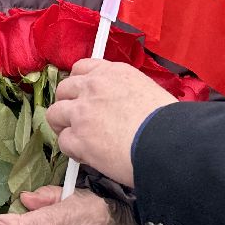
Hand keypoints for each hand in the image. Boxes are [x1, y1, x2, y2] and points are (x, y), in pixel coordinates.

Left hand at [45, 59, 174, 186]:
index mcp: (112, 73)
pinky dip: (72, 150)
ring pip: (55, 113)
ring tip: (76, 138)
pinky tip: (87, 156)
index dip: (79, 84)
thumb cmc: (169, 122)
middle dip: (67, 103)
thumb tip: (119, 106)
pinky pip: (63, 142)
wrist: (169, 143)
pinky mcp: (79, 138)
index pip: (82, 68)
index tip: (82, 95)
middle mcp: (93, 87)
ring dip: (63, 126)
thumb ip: (124, 92)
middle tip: (77, 119)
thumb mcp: (147, 91)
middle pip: (64, 89)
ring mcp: (82, 112)